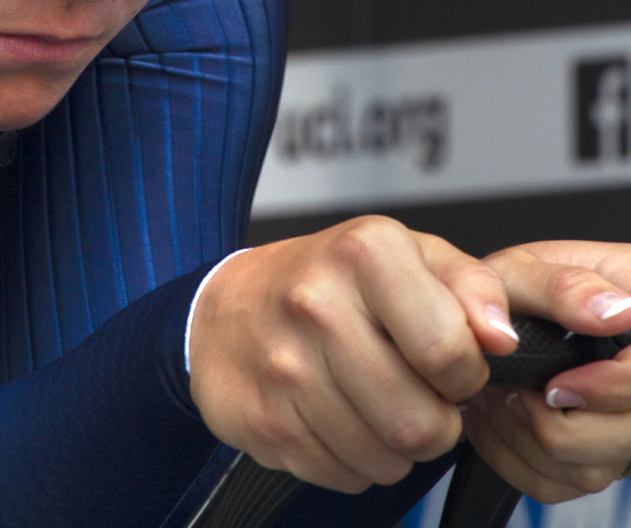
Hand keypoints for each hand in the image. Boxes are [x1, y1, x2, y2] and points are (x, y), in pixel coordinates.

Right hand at [189, 216, 519, 492]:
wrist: (225, 309)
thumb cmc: (329, 279)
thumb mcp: (409, 253)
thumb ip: (472, 284)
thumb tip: (503, 337)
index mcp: (365, 253)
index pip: (449, 351)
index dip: (467, 373)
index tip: (452, 363)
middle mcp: (318, 303)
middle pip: (420, 422)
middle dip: (436, 421)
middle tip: (418, 392)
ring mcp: (285, 367)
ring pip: (386, 459)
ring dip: (397, 445)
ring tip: (376, 400)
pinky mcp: (265, 422)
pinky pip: (345, 476)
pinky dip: (354, 459)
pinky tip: (339, 415)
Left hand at [460, 240, 630, 502]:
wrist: (522, 308)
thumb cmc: (530, 283)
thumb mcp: (532, 266)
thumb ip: (566, 285)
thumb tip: (611, 311)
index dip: (605, 391)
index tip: (553, 385)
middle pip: (620, 440)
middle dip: (550, 420)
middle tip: (506, 386)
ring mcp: (619, 430)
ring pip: (589, 473)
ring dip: (523, 439)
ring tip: (493, 396)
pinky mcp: (591, 458)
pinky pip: (560, 487)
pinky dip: (514, 461)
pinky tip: (494, 420)